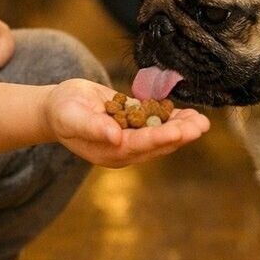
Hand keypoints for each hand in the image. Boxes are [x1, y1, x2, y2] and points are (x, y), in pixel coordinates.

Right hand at [43, 78, 210, 167]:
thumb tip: (115, 136)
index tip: (179, 132)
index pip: (139, 146)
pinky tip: (188, 112)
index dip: (160, 139)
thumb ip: (92, 127)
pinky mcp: (133, 125)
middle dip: (180, 134)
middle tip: (201, 125)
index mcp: (110, 151)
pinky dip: (172, 118)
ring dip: (181, 128)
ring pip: (160, 135)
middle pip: (156, 144)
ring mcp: (130, 138)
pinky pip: (156, 123)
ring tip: (202, 120)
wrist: (57, 108)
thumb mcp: (71, 117)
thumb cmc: (62, 112)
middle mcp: (123, 149)